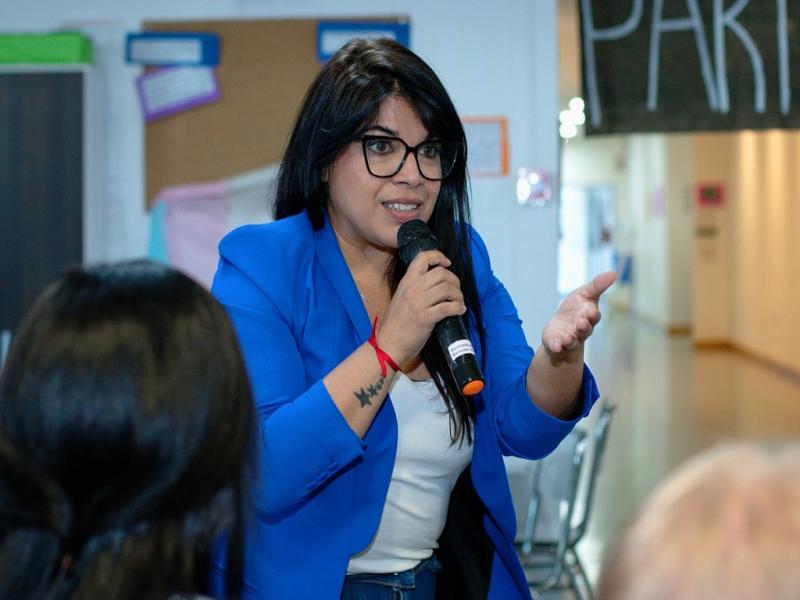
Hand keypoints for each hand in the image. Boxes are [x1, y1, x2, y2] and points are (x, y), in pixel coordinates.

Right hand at [377, 250, 465, 364]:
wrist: (388, 344)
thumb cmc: (396, 324)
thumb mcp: (401, 298)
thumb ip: (414, 288)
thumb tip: (436, 283)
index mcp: (406, 282)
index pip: (422, 258)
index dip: (438, 256)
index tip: (447, 263)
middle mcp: (412, 289)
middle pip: (440, 273)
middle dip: (454, 280)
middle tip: (455, 290)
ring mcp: (419, 303)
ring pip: (447, 288)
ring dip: (458, 295)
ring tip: (458, 302)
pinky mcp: (426, 318)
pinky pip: (448, 307)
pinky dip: (458, 308)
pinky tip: (460, 311)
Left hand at [541, 271, 615, 357]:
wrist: (560, 328)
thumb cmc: (575, 310)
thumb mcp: (585, 294)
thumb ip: (597, 285)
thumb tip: (614, 273)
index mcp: (589, 317)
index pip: (593, 317)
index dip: (593, 315)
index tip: (591, 311)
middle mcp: (580, 330)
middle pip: (584, 330)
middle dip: (583, 327)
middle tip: (581, 323)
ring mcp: (569, 338)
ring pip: (571, 340)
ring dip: (569, 339)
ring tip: (567, 338)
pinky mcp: (556, 344)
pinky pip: (557, 346)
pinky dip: (556, 346)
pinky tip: (555, 345)